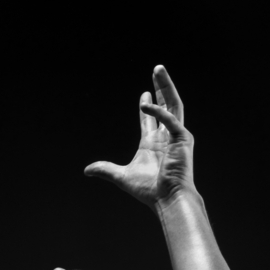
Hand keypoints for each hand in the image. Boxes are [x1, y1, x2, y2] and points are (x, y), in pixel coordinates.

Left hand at [84, 66, 194, 208]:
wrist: (168, 199)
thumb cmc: (150, 190)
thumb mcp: (121, 177)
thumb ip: (106, 170)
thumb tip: (87, 171)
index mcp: (154, 144)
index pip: (152, 119)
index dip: (149, 104)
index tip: (145, 92)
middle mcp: (167, 137)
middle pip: (167, 105)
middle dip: (161, 87)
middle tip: (157, 70)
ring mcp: (177, 137)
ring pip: (174, 104)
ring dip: (166, 86)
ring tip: (158, 69)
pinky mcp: (183, 139)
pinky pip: (170, 120)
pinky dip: (158, 111)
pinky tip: (143, 103)